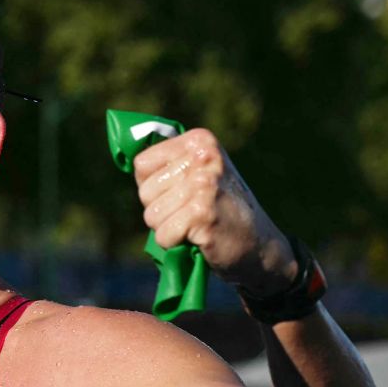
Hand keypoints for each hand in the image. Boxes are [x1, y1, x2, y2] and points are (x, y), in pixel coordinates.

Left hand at [133, 129, 296, 297]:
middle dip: (161, 210)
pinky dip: (176, 243)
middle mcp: (202, 157)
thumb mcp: (199, 174)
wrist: (259, 246)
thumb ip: (168, 165)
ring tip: (196, 224)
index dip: (154, 186)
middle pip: (145, 192)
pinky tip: (200, 237)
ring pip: (152, 215)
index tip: (180, 192)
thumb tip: (127, 158)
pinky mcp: (202, 213)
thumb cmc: (220, 210)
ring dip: (169, 228)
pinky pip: (163, 235)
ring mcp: (203, 184)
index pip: (142, 164)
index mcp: (199, 140)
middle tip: (192, 212)